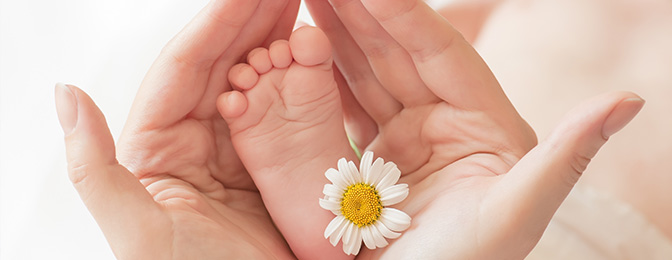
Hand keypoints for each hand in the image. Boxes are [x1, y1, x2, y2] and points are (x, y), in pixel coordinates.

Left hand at [56, 0, 298, 257]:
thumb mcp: (137, 233)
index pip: (184, 71)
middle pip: (221, 65)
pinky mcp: (270, 161)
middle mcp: (194, 141)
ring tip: (298, 6)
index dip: (216, 25)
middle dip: (250, 20)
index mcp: (156, 148)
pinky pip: (282, 108)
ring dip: (274, 38)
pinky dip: (296, 77)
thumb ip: (96, 168)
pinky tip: (310, 51)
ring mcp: (235, 149)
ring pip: (252, 80)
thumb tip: (65, 92)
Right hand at [306, 0, 642, 257]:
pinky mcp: (370, 154)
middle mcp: (443, 121)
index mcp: (483, 124)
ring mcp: (403, 136)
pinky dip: (321, 77)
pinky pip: (344, 106)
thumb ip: (565, 159)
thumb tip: (630, 99)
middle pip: (399, 53)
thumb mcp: (516, 216)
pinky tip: (301, 47)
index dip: (405, 15)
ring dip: (337, 33)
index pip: (441, 54)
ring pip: (368, 72)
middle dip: (361, 11)